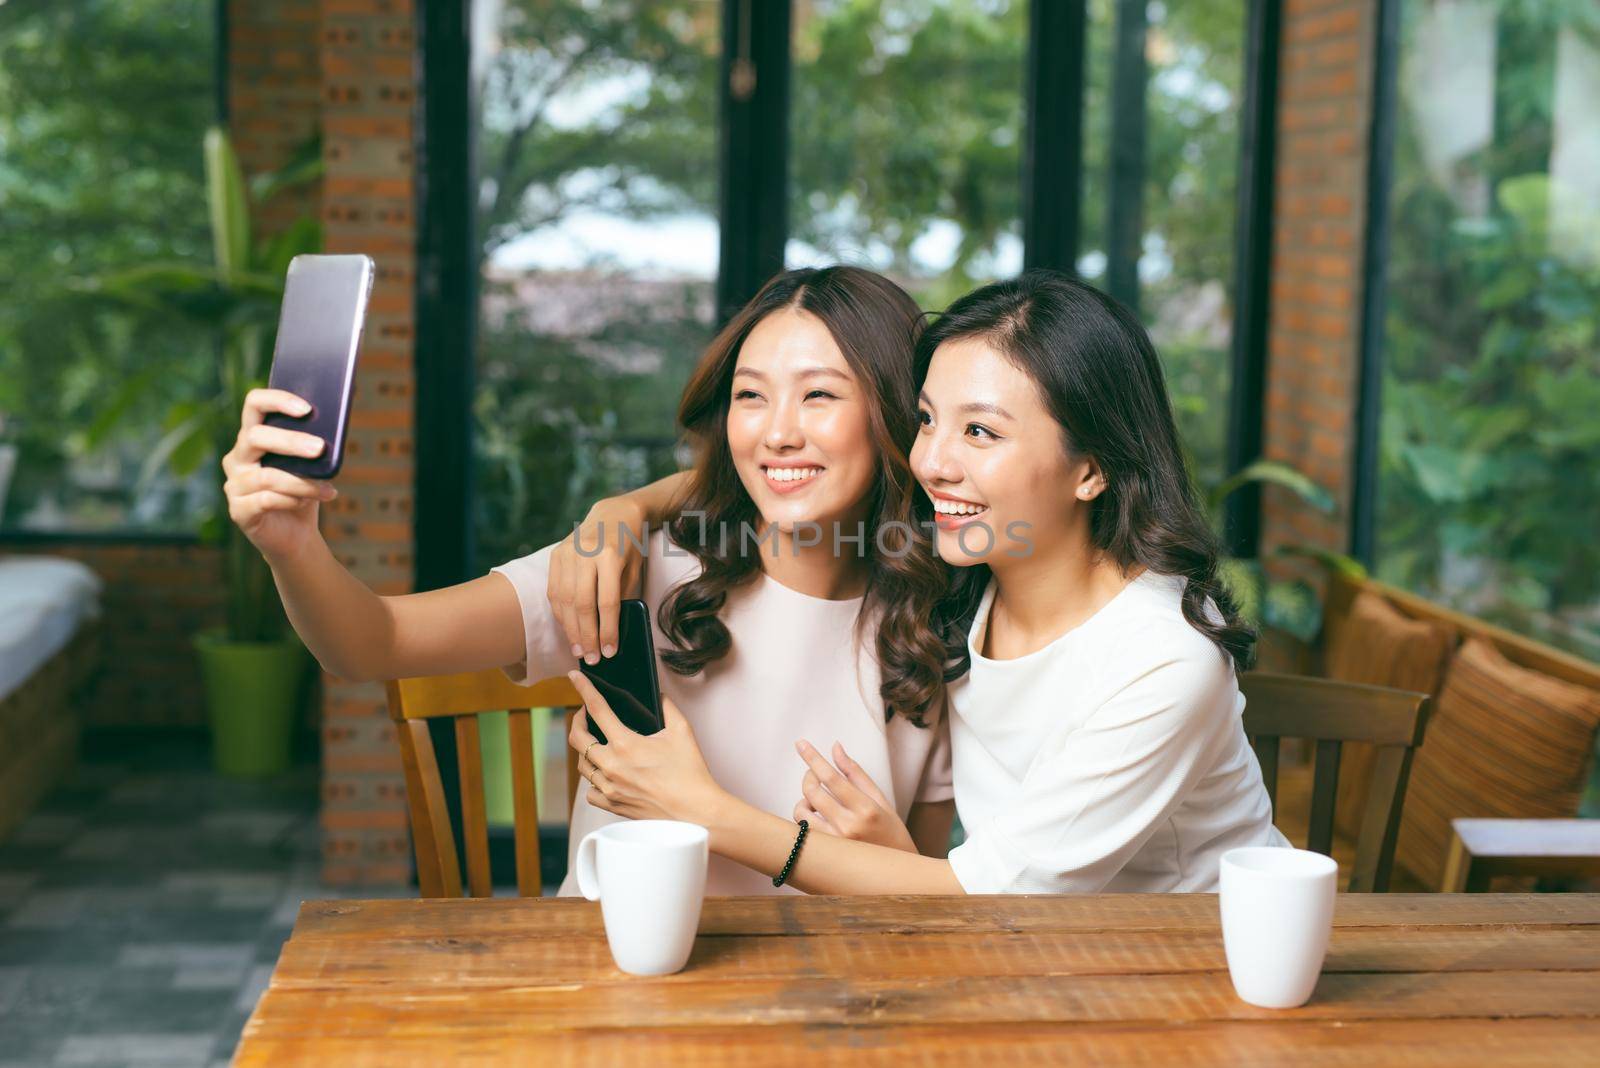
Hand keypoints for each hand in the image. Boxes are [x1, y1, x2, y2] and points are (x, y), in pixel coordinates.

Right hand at [222, 388, 337, 560]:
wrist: (297, 535)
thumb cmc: (304, 493)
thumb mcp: (312, 466)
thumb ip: (314, 446)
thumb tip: (332, 432)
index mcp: (253, 437)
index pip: (254, 404)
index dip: (277, 400)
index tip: (306, 409)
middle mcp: (237, 458)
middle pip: (255, 437)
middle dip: (290, 441)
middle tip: (320, 448)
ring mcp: (234, 485)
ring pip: (266, 476)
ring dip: (302, 482)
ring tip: (327, 488)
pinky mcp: (238, 511)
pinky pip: (266, 500)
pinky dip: (292, 501)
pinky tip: (308, 502)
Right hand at [547, 496, 649, 665]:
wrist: (614, 513)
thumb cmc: (631, 545)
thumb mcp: (635, 569)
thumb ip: (623, 596)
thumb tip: (612, 631)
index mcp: (610, 556)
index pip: (607, 602)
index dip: (608, 630)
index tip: (610, 651)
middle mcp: (586, 553)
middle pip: (582, 604)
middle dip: (587, 636)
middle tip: (593, 659)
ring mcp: (567, 553)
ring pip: (565, 600)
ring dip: (571, 630)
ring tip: (580, 650)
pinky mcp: (555, 555)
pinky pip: (554, 591)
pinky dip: (561, 614)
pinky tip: (569, 629)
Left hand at [566, 670, 722, 823]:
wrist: (696, 811)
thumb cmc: (690, 773)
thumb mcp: (682, 732)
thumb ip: (667, 708)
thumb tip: (658, 696)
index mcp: (626, 744)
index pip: (597, 708)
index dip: (583, 688)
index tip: (574, 677)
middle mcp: (611, 766)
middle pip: (577, 738)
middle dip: (577, 721)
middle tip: (585, 715)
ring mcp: (609, 788)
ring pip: (582, 765)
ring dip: (585, 750)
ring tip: (596, 743)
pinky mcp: (613, 805)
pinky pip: (590, 791)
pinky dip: (593, 780)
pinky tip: (604, 774)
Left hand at [792, 740, 915, 852]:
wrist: (895, 872)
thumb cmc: (890, 831)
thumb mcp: (879, 798)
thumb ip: (855, 773)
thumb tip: (835, 747)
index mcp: (866, 808)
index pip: (832, 777)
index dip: (813, 758)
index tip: (801, 743)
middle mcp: (849, 826)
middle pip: (813, 791)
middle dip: (808, 775)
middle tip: (815, 773)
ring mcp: (835, 843)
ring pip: (801, 812)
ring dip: (804, 799)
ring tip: (816, 799)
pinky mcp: (827, 854)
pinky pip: (803, 830)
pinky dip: (805, 817)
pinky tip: (816, 815)